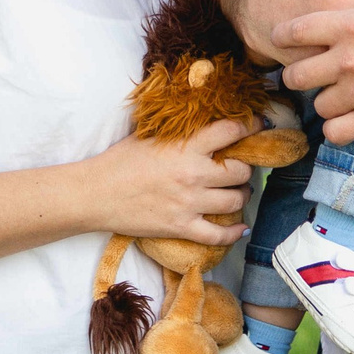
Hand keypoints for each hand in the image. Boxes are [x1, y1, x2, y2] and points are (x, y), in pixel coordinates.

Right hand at [92, 119, 254, 245]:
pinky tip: (240, 228)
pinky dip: (234, 233)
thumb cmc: (120, 161)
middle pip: (241, 171)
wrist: (96, 193)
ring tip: (237, 192)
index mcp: (187, 146)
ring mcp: (189, 203)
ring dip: (241, 196)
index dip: (250, 126)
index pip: (232, 130)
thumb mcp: (151, 135)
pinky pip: (218, 235)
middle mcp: (193, 174)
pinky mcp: (181, 227)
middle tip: (240, 167)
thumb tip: (201, 117)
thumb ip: (180, 130)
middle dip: (245, 168)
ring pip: (235, 201)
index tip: (257, 126)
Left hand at [278, 0, 353, 141]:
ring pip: (317, 104)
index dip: (283, 36)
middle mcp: (350, 59)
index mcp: (352, 23)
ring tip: (337, 94)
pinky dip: (337, 127)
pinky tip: (347, 117)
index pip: (295, 31)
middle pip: (296, 76)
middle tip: (310, 72)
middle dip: (297, 73)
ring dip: (323, 99)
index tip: (283, 39)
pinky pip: (335, 132)